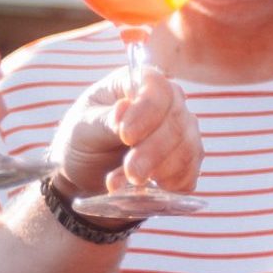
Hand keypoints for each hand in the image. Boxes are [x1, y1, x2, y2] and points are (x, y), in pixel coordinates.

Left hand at [47, 66, 200, 205]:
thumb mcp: (82, 127)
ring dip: (163, 170)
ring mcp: (180, 130)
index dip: (147, 111)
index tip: (126, 136)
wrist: (85, 172)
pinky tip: (152, 189)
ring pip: (189, 147)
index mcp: (137, 83)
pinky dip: (173, 184)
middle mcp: (167, 102)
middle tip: (132, 173)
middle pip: (176, 120)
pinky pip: (191, 171)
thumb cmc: (82, 139)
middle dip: (154, 151)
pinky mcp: (185, 159)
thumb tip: (124, 109)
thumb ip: (105, 119)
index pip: (157, 87)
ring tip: (132, 183)